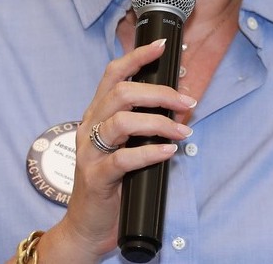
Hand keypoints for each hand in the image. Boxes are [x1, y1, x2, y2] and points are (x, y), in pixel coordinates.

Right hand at [53, 38, 196, 259]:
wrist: (86, 227)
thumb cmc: (111, 182)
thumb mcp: (124, 145)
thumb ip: (142, 124)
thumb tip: (178, 106)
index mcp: (96, 114)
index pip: (113, 74)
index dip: (137, 57)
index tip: (161, 47)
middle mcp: (89, 126)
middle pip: (122, 92)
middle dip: (159, 93)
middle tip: (186, 103)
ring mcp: (89, 152)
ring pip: (122, 121)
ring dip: (158, 122)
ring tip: (182, 132)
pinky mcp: (96, 178)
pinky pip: (123, 159)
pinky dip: (150, 153)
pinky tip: (168, 153)